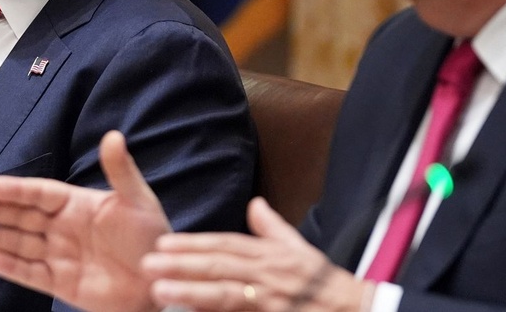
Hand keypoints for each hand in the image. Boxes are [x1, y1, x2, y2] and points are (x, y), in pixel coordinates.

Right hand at [0, 131, 169, 311]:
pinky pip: (31, 274)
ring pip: (22, 244)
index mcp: (80, 205)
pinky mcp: (61, 283)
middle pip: (24, 217)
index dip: (18, 190)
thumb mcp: (138, 201)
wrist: (161, 281)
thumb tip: (113, 136)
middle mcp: (65, 229)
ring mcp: (61, 256)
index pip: (41, 194)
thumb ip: (121, 171)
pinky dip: (11, 267)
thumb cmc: (152, 239)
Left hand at [142, 197, 372, 311]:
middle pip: (220, 266)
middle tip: (148, 262)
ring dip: (192, 291)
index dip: (195, 244)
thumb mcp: (301, 250)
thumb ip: (273, 228)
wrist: (357, 309)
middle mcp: (270, 274)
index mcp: (272, 255)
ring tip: (160, 290)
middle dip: (183, 263)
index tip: (164, 243)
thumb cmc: (326, 283)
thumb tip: (255, 203)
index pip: (227, 246)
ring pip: (227, 293)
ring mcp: (272, 299)